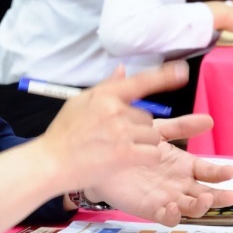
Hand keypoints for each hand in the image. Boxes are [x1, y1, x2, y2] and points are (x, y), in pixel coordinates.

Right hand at [40, 62, 187, 191]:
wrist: (50, 162)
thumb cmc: (64, 133)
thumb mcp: (80, 102)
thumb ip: (106, 87)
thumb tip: (123, 70)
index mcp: (105, 94)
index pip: (141, 81)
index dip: (164, 76)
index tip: (182, 71)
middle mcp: (115, 110)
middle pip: (147, 117)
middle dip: (138, 128)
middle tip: (114, 139)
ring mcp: (121, 132)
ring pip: (152, 135)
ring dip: (143, 144)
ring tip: (118, 150)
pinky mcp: (125, 154)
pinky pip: (153, 153)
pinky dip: (146, 157)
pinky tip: (128, 160)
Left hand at [87, 116, 232, 225]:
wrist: (103, 155)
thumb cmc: (132, 143)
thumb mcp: (159, 131)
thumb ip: (182, 126)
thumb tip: (209, 120)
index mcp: (185, 166)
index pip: (208, 172)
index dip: (220, 173)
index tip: (231, 171)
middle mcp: (180, 184)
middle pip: (206, 194)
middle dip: (221, 197)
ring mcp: (167, 197)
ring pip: (191, 208)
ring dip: (202, 206)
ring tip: (206, 198)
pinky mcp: (151, 208)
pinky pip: (167, 217)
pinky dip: (174, 216)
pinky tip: (174, 207)